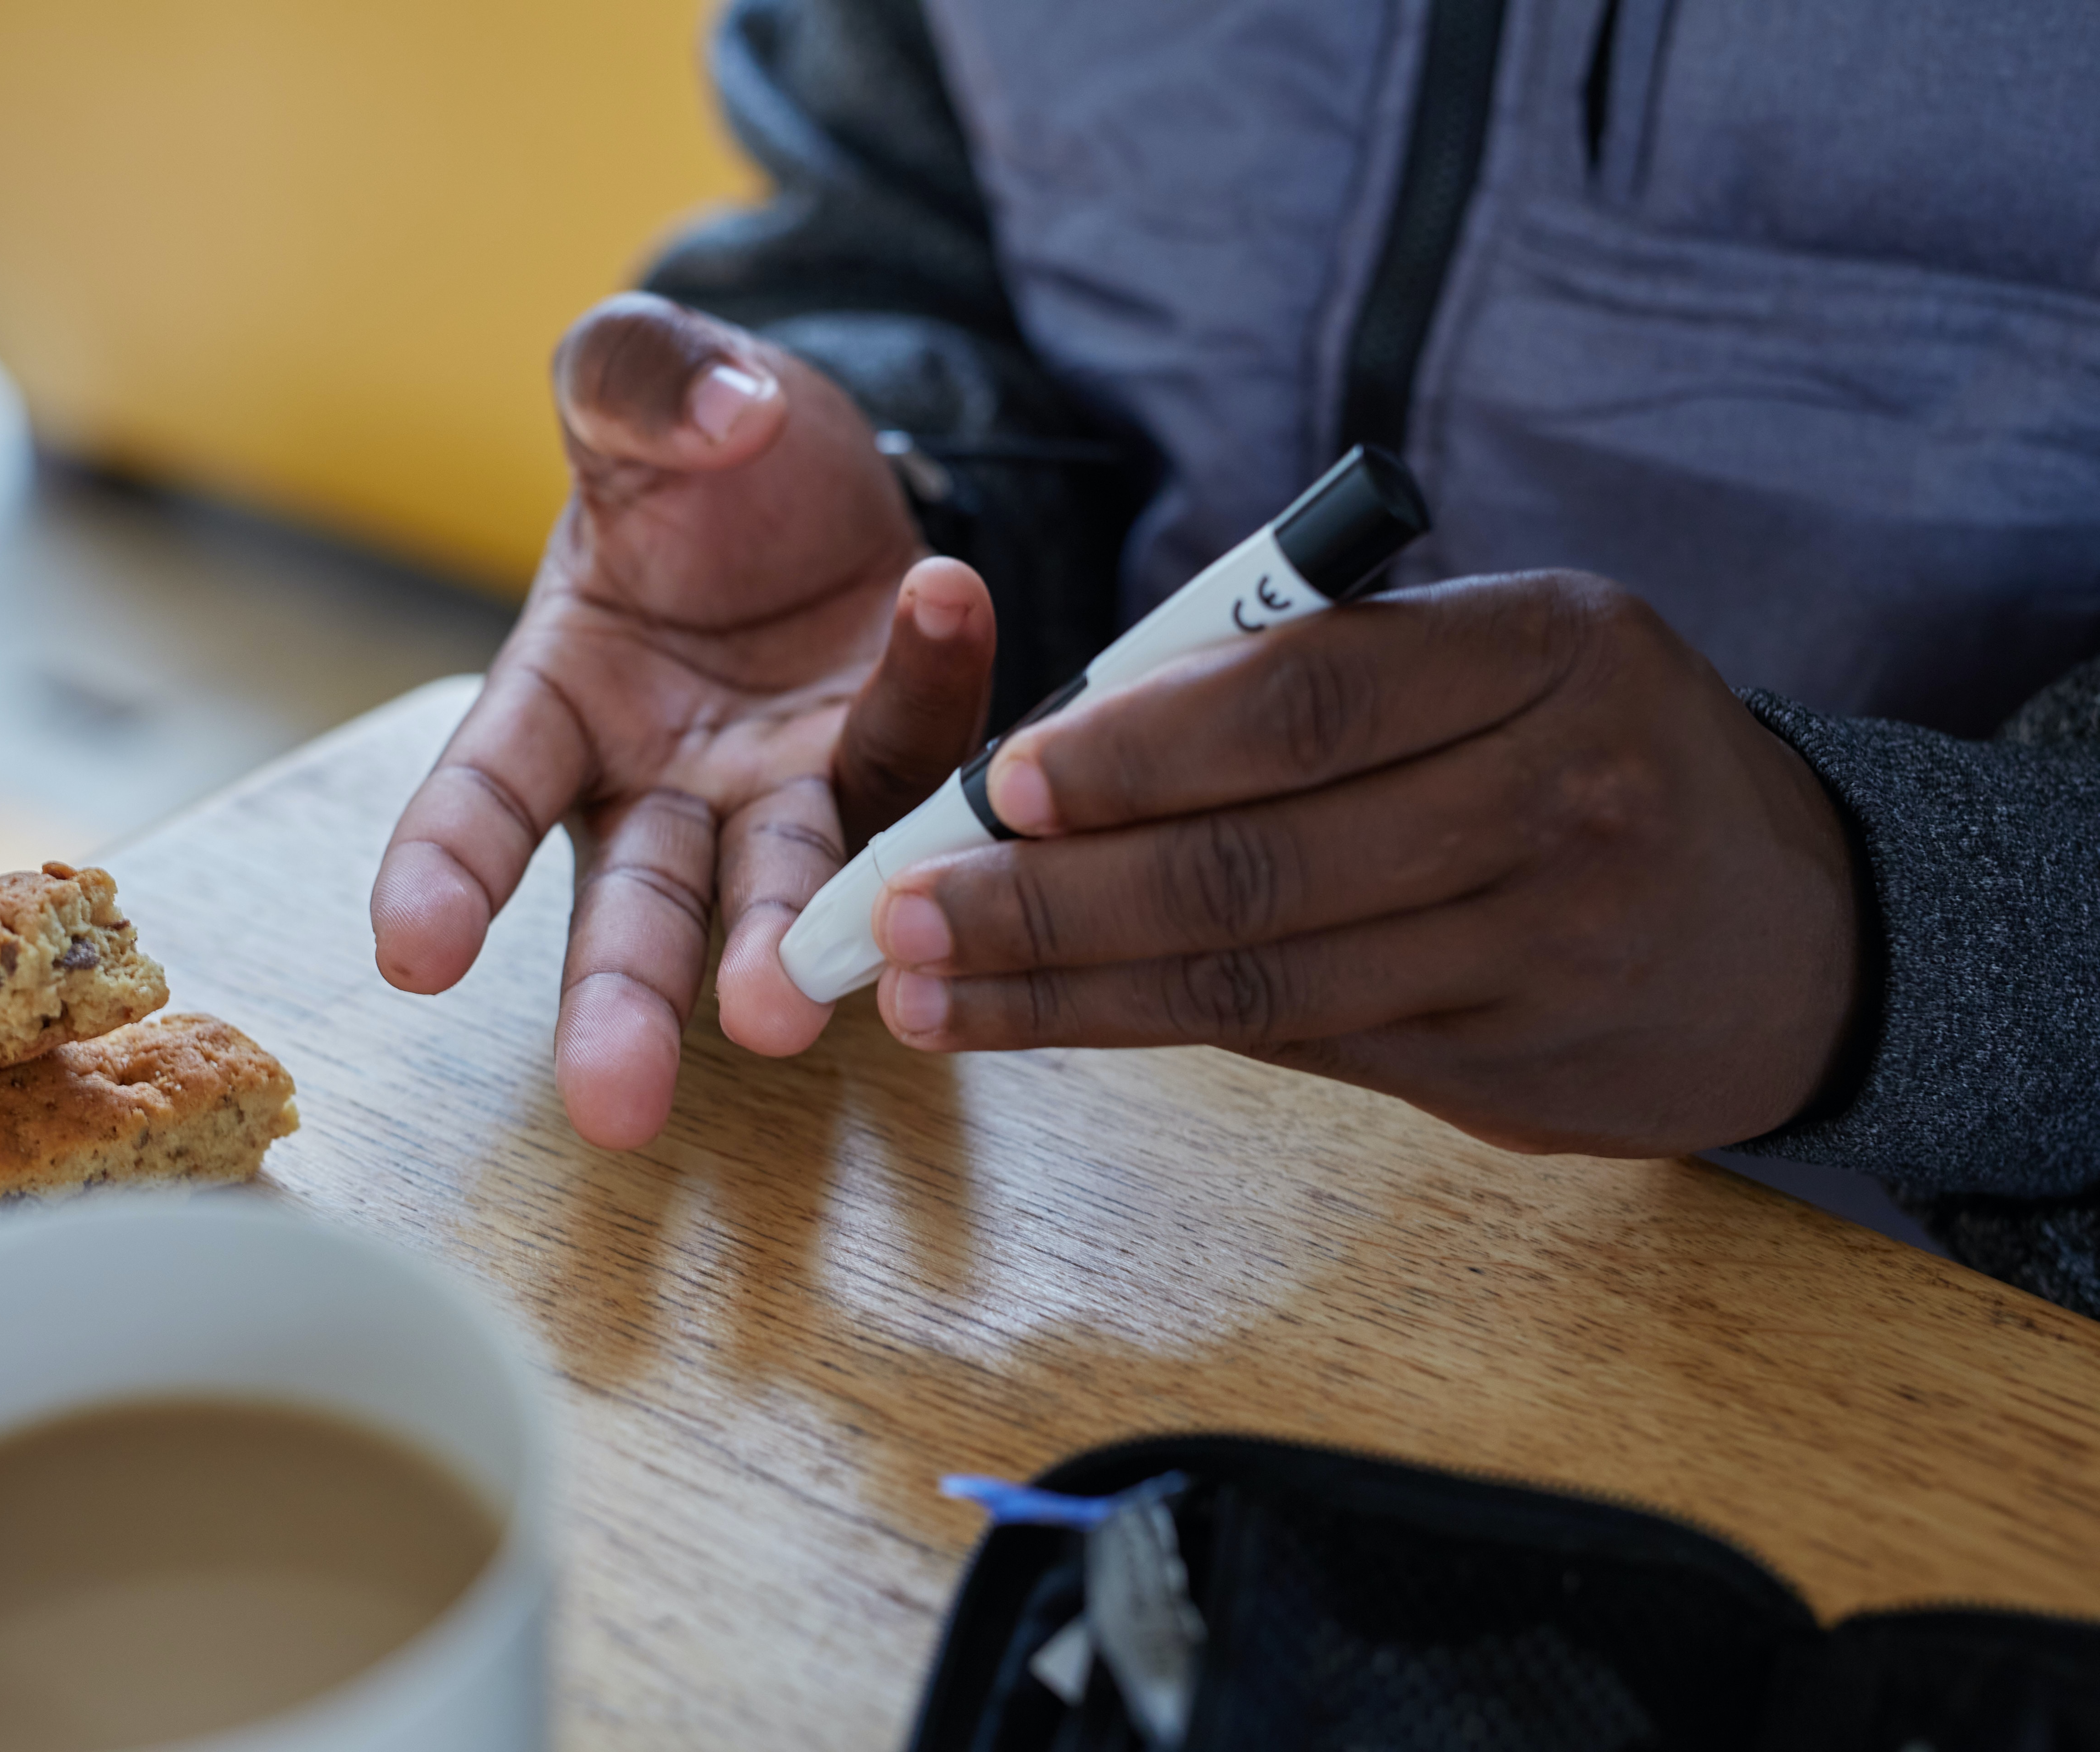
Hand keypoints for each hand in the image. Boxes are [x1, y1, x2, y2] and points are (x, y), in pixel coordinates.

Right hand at [372, 294, 994, 1147]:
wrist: (823, 462)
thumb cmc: (691, 450)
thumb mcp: (636, 380)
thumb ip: (633, 377)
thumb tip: (719, 411)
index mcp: (557, 703)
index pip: (485, 799)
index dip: (446, 875)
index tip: (410, 956)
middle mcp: (664, 781)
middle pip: (634, 905)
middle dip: (621, 1000)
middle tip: (614, 1105)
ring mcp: (785, 790)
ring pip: (778, 888)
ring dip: (781, 949)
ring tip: (779, 1014)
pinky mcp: (894, 763)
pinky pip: (917, 743)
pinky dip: (935, 680)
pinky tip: (947, 603)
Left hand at [867, 571, 1867, 1156]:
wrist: (1796, 934)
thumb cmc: (1594, 754)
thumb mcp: (1504, 658)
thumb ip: (1317, 685)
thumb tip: (1077, 748)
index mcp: (1548, 649)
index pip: (1309, 696)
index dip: (1140, 743)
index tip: (999, 780)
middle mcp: (1557, 796)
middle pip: (1257, 859)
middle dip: (1052, 894)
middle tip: (901, 914)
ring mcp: (1538, 945)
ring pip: (1255, 975)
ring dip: (1068, 987)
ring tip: (929, 992)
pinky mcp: (1505, 1062)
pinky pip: (1295, 1037)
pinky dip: (1153, 1025)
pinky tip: (1046, 1017)